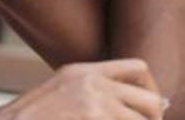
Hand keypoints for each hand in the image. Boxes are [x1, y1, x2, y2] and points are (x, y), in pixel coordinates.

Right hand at [0, 59, 166, 119]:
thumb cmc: (32, 119)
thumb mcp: (63, 93)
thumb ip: (98, 92)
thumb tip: (153, 104)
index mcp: (83, 71)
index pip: (138, 68)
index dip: (152, 90)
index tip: (153, 108)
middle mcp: (91, 83)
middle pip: (149, 100)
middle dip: (153, 118)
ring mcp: (92, 103)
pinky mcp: (92, 118)